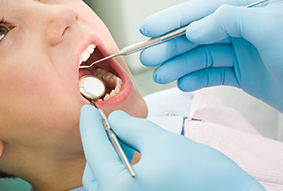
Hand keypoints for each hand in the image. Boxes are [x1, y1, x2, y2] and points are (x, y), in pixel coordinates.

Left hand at [80, 105, 264, 190]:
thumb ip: (132, 128)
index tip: (87, 109)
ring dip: (111, 155)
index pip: (93, 150)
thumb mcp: (163, 143)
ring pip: (106, 179)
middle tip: (108, 121)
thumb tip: (115, 119)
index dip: (89, 125)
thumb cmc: (204, 178)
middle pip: (95, 168)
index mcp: (117, 188)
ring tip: (125, 136)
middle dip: (99, 142)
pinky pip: (120, 186)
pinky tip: (134, 154)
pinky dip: (121, 168)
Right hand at [139, 0, 282, 111]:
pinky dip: (197, 79)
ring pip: (202, 57)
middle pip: (197, 36)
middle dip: (170, 46)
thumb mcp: (269, 27)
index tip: (148, 28)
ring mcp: (243, 53)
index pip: (202, 10)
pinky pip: (214, 75)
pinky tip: (183, 83)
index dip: (173, 18)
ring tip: (160, 75)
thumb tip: (195, 28)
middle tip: (147, 57)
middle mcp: (242, 30)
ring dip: (179, 65)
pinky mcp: (244, 75)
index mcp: (248, 11)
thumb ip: (229, 19)